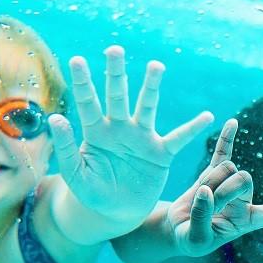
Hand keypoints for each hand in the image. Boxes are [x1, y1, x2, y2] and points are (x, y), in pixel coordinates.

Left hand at [48, 49, 212, 221]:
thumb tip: (55, 119)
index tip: (77, 60)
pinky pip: (178, 138)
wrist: (117, 212)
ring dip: (151, 87)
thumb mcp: (76, 175)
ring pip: (146, 107)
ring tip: (155, 66)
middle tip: (114, 50)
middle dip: (116, 73)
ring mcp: (141, 139)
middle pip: (117, 96)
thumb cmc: (94, 192)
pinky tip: (207, 116)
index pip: (88, 103)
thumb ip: (66, 147)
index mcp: (96, 133)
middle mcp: (119, 129)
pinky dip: (192, 128)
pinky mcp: (160, 154)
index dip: (83, 82)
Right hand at [165, 119, 262, 255]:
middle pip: (245, 179)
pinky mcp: (213, 172)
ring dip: (211, 179)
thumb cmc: (190, 240)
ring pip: (228, 167)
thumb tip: (206, 190)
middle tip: (207, 205)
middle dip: (224, 189)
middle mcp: (243, 200)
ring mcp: (229, 184)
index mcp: (247, 221)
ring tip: (199, 198)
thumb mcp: (196, 238)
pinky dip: (227, 137)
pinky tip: (233, 122)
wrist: (176, 229)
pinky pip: (222, 151)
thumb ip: (202, 217)